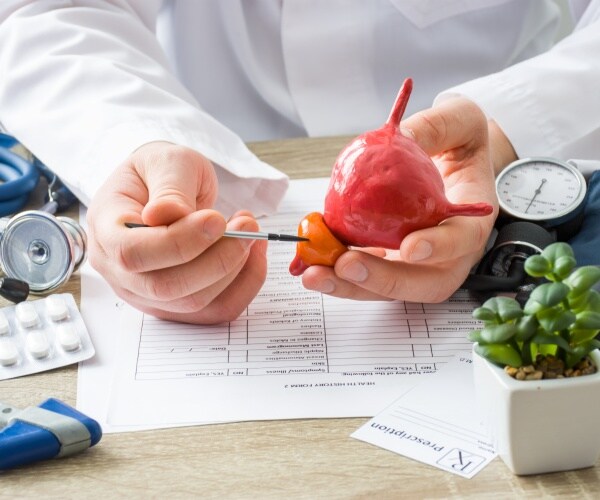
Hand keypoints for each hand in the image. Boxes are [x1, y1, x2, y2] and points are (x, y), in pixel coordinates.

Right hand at [86, 141, 266, 323]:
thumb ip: (169, 186)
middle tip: (247, 226)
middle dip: (217, 260)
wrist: (163, 186)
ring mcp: (146, 293)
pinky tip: (253, 253)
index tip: (217, 219)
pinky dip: (244, 285)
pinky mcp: (176, 304)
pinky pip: (215, 310)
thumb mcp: (165, 160)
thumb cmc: (160, 171)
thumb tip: (167, 214)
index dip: (179, 242)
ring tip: (250, 230)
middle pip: (165, 288)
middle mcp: (118, 270)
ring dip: (235, 270)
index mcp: (106, 229)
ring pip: (194, 303)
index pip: (133, 253)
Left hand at [302, 97, 500, 302]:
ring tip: (314, 274)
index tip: (411, 248)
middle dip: (382, 280)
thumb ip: (434, 127)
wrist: (453, 162)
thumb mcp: (458, 121)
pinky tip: (312, 259)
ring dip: (350, 285)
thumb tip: (400, 137)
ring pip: (389, 287)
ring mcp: (419, 263)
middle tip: (346, 265)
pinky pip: (366, 273)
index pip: (462, 240)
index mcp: (472, 219)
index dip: (439, 248)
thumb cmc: (461, 144)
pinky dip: (338, 270)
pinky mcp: (391, 262)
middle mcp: (448, 253)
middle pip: (423, 282)